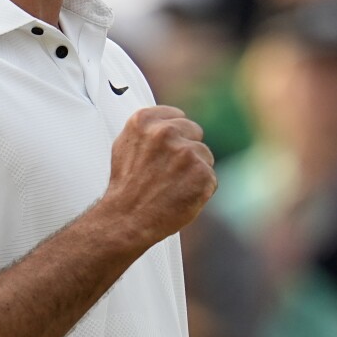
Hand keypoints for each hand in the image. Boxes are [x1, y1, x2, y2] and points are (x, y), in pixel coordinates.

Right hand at [102, 106, 216, 245]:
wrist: (126, 219)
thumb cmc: (126, 186)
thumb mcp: (125, 145)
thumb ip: (148, 127)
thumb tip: (171, 119)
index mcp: (145, 121)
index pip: (178, 117)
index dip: (174, 136)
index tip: (165, 152)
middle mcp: (166, 132)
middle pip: (195, 132)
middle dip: (187, 150)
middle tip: (169, 172)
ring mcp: (186, 152)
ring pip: (205, 155)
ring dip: (195, 170)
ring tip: (172, 186)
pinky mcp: (202, 173)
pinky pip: (211, 177)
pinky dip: (201, 189)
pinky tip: (181, 196)